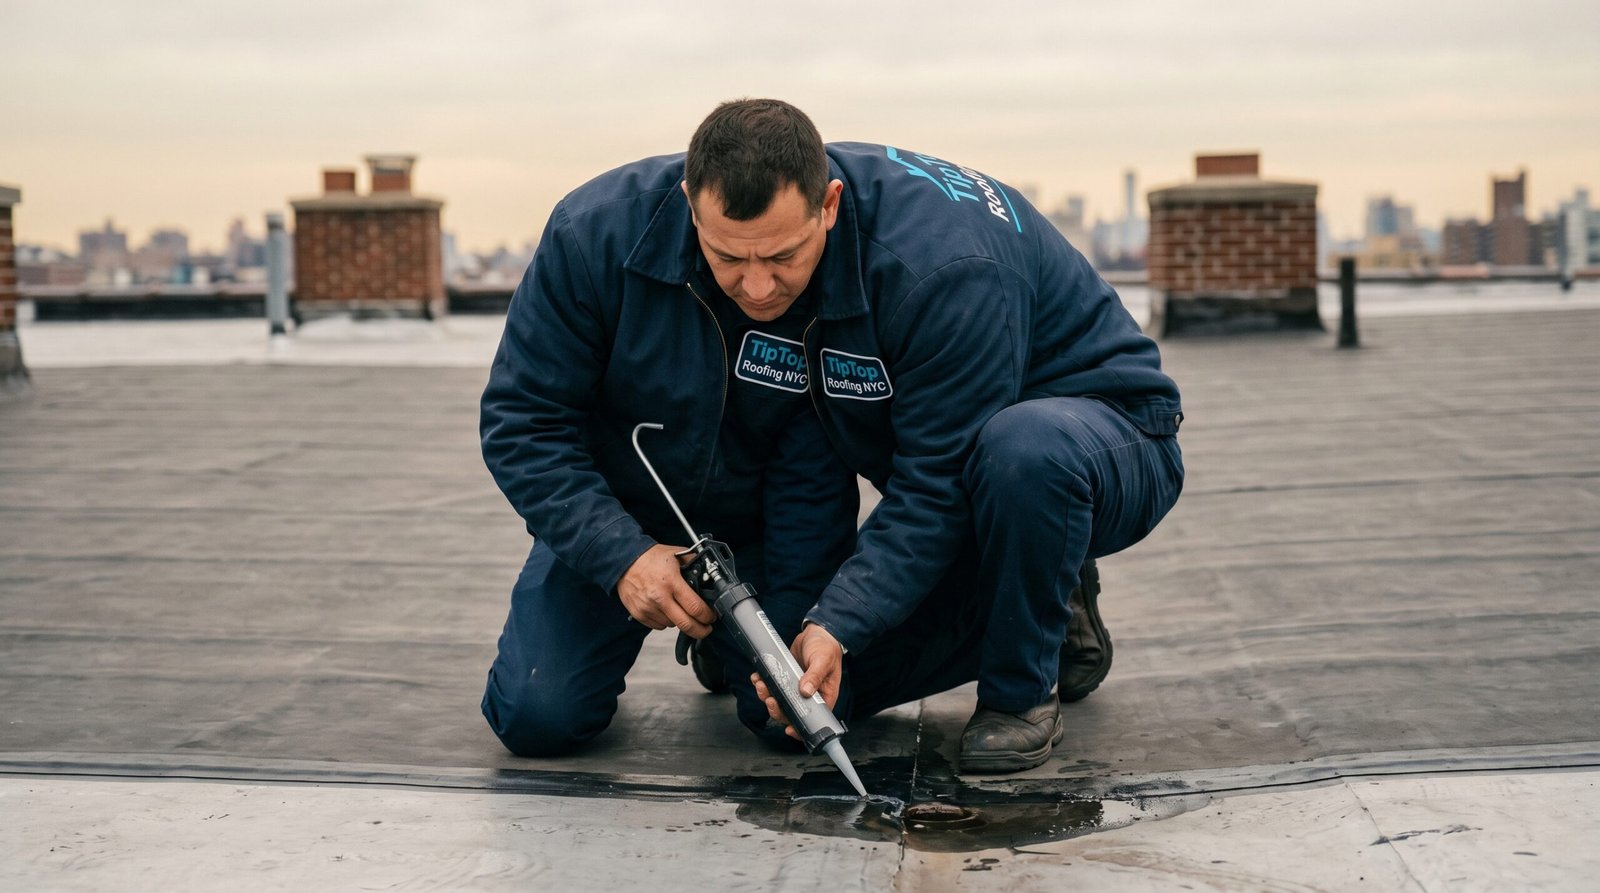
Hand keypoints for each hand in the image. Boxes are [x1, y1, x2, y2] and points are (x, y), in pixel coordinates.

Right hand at [616, 544, 714, 637]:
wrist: (623, 561)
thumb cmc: (650, 557)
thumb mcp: (676, 554)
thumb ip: (693, 563)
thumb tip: (708, 574)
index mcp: (671, 582)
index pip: (695, 607)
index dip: (707, 616)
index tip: (711, 617)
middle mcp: (659, 597)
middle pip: (686, 624)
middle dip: (701, 630)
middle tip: (706, 629)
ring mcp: (648, 608)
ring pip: (673, 625)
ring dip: (680, 621)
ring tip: (680, 609)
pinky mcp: (639, 614)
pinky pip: (659, 626)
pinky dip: (665, 621)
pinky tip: (665, 609)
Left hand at [752, 623, 843, 740]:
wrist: (817, 632)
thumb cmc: (826, 647)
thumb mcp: (823, 660)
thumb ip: (815, 675)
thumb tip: (805, 691)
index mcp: (823, 697)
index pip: (813, 719)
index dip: (800, 728)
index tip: (789, 730)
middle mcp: (809, 696)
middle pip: (791, 713)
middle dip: (777, 709)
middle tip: (769, 698)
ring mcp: (795, 688)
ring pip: (779, 701)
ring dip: (767, 696)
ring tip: (760, 684)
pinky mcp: (786, 679)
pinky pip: (773, 687)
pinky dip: (763, 684)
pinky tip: (758, 677)